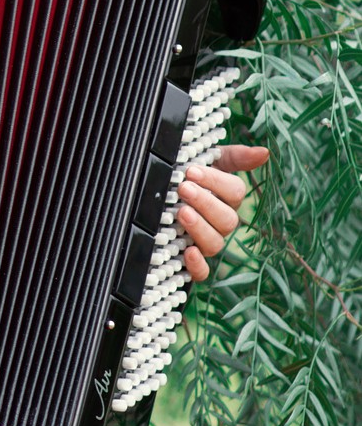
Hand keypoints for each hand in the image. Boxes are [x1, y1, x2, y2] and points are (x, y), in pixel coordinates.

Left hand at [177, 142, 269, 281]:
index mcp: (227, 199)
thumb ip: (235, 156)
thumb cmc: (189, 175)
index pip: (235, 193)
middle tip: (183, 188)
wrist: (160, 193)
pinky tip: (188, 252)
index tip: (192, 170)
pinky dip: (198, 266)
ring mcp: (207, 243)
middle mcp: (221, 223)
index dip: (216, 182)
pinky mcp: (191, 262)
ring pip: (215, 243)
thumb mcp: (211, 160)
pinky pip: (202, 273)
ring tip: (181, 212)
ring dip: (200, 228)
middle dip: (205, 203)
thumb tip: (264, 152)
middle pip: (227, 219)